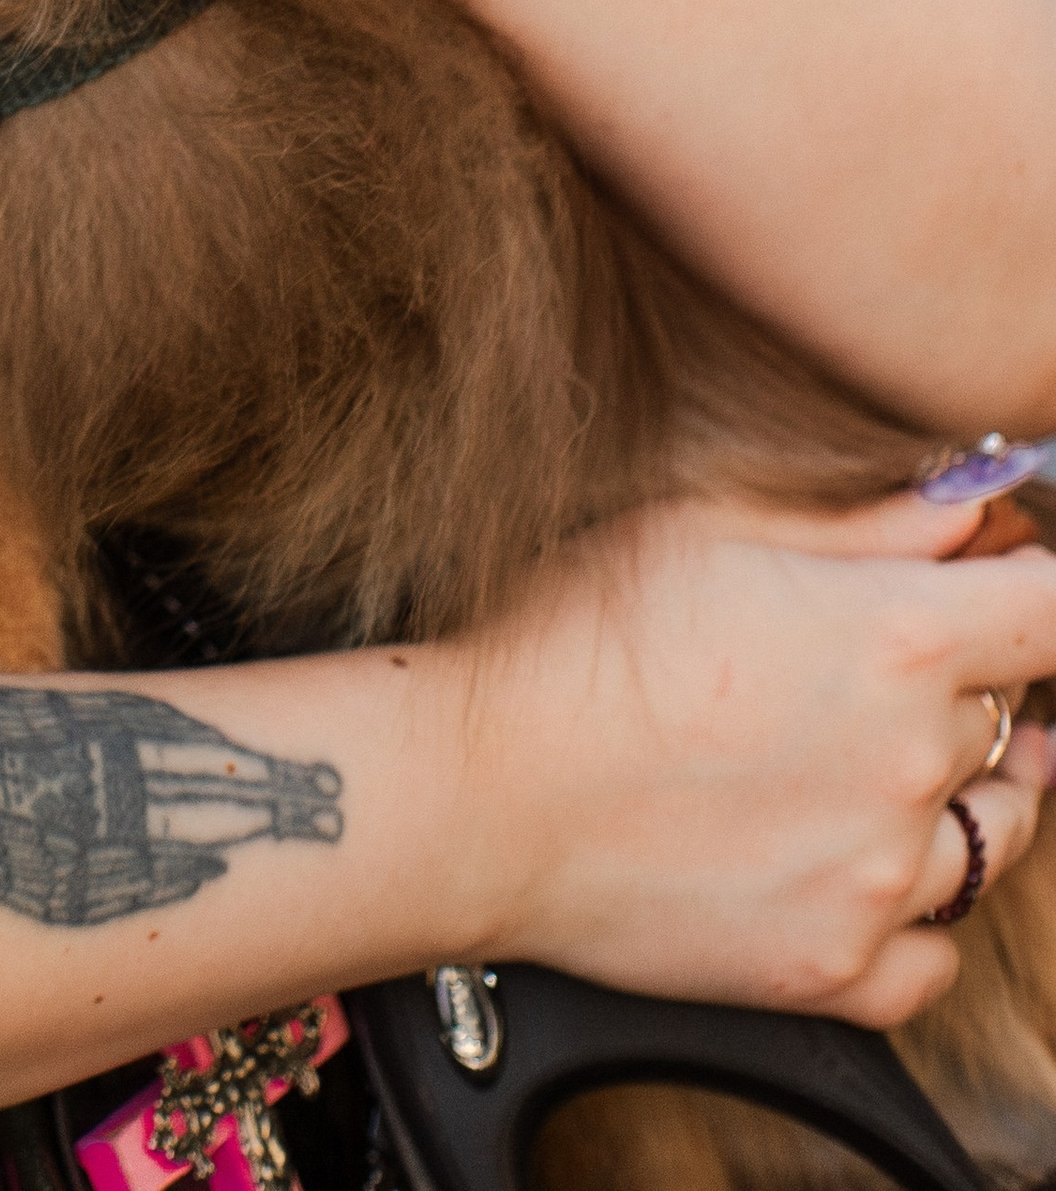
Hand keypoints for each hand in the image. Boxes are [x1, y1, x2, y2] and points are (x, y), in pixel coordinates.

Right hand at [465, 488, 1055, 1024]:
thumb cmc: (575, 636)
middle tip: (865, 665)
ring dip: (957, 793)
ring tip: (867, 763)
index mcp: (897, 636)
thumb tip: (977, 509)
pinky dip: (915, 914)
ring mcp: (883, 878)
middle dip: (960, 682)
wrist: (481, 787)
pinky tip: (855, 867)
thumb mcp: (713, 527)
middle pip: (1013, 716)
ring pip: (996, 837)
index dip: (1030, 587)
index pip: (1053, 608)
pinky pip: (936, 952)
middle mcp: (912, 762)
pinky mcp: (838, 969)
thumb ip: (869, 522)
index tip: (997, 588)